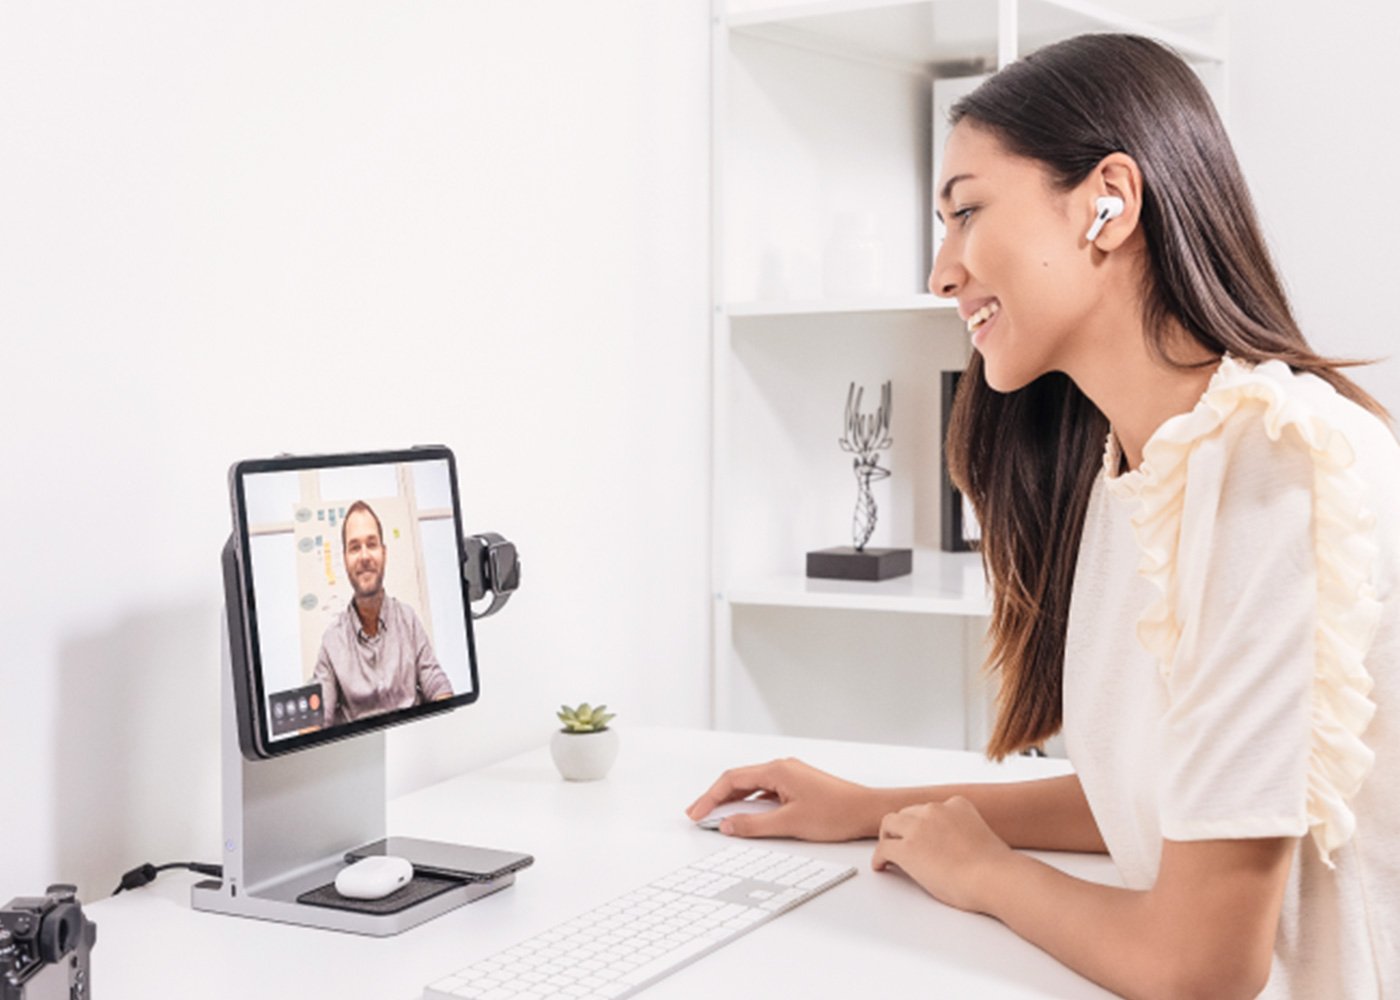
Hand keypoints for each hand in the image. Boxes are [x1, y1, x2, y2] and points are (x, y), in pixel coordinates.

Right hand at [685, 758, 880, 840]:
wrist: (867, 811)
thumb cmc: (836, 813)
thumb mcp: (789, 823)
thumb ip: (754, 824)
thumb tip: (727, 825)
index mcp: (777, 770)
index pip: (732, 779)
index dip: (710, 796)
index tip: (696, 812)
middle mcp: (782, 768)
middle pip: (739, 779)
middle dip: (717, 797)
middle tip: (698, 814)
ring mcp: (790, 776)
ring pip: (752, 786)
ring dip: (733, 800)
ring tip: (717, 816)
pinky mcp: (798, 786)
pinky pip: (766, 791)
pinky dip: (751, 802)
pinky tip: (746, 815)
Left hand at [871, 796, 1011, 912]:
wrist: (994, 878)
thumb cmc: (995, 867)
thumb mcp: (981, 834)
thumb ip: (963, 831)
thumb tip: (955, 847)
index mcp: (957, 804)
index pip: (929, 809)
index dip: (922, 823)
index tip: (920, 833)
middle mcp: (935, 810)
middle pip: (907, 813)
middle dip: (903, 828)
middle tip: (901, 842)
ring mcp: (919, 828)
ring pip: (890, 824)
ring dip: (888, 837)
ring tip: (888, 851)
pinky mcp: (907, 849)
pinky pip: (883, 848)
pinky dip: (879, 858)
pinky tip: (881, 866)